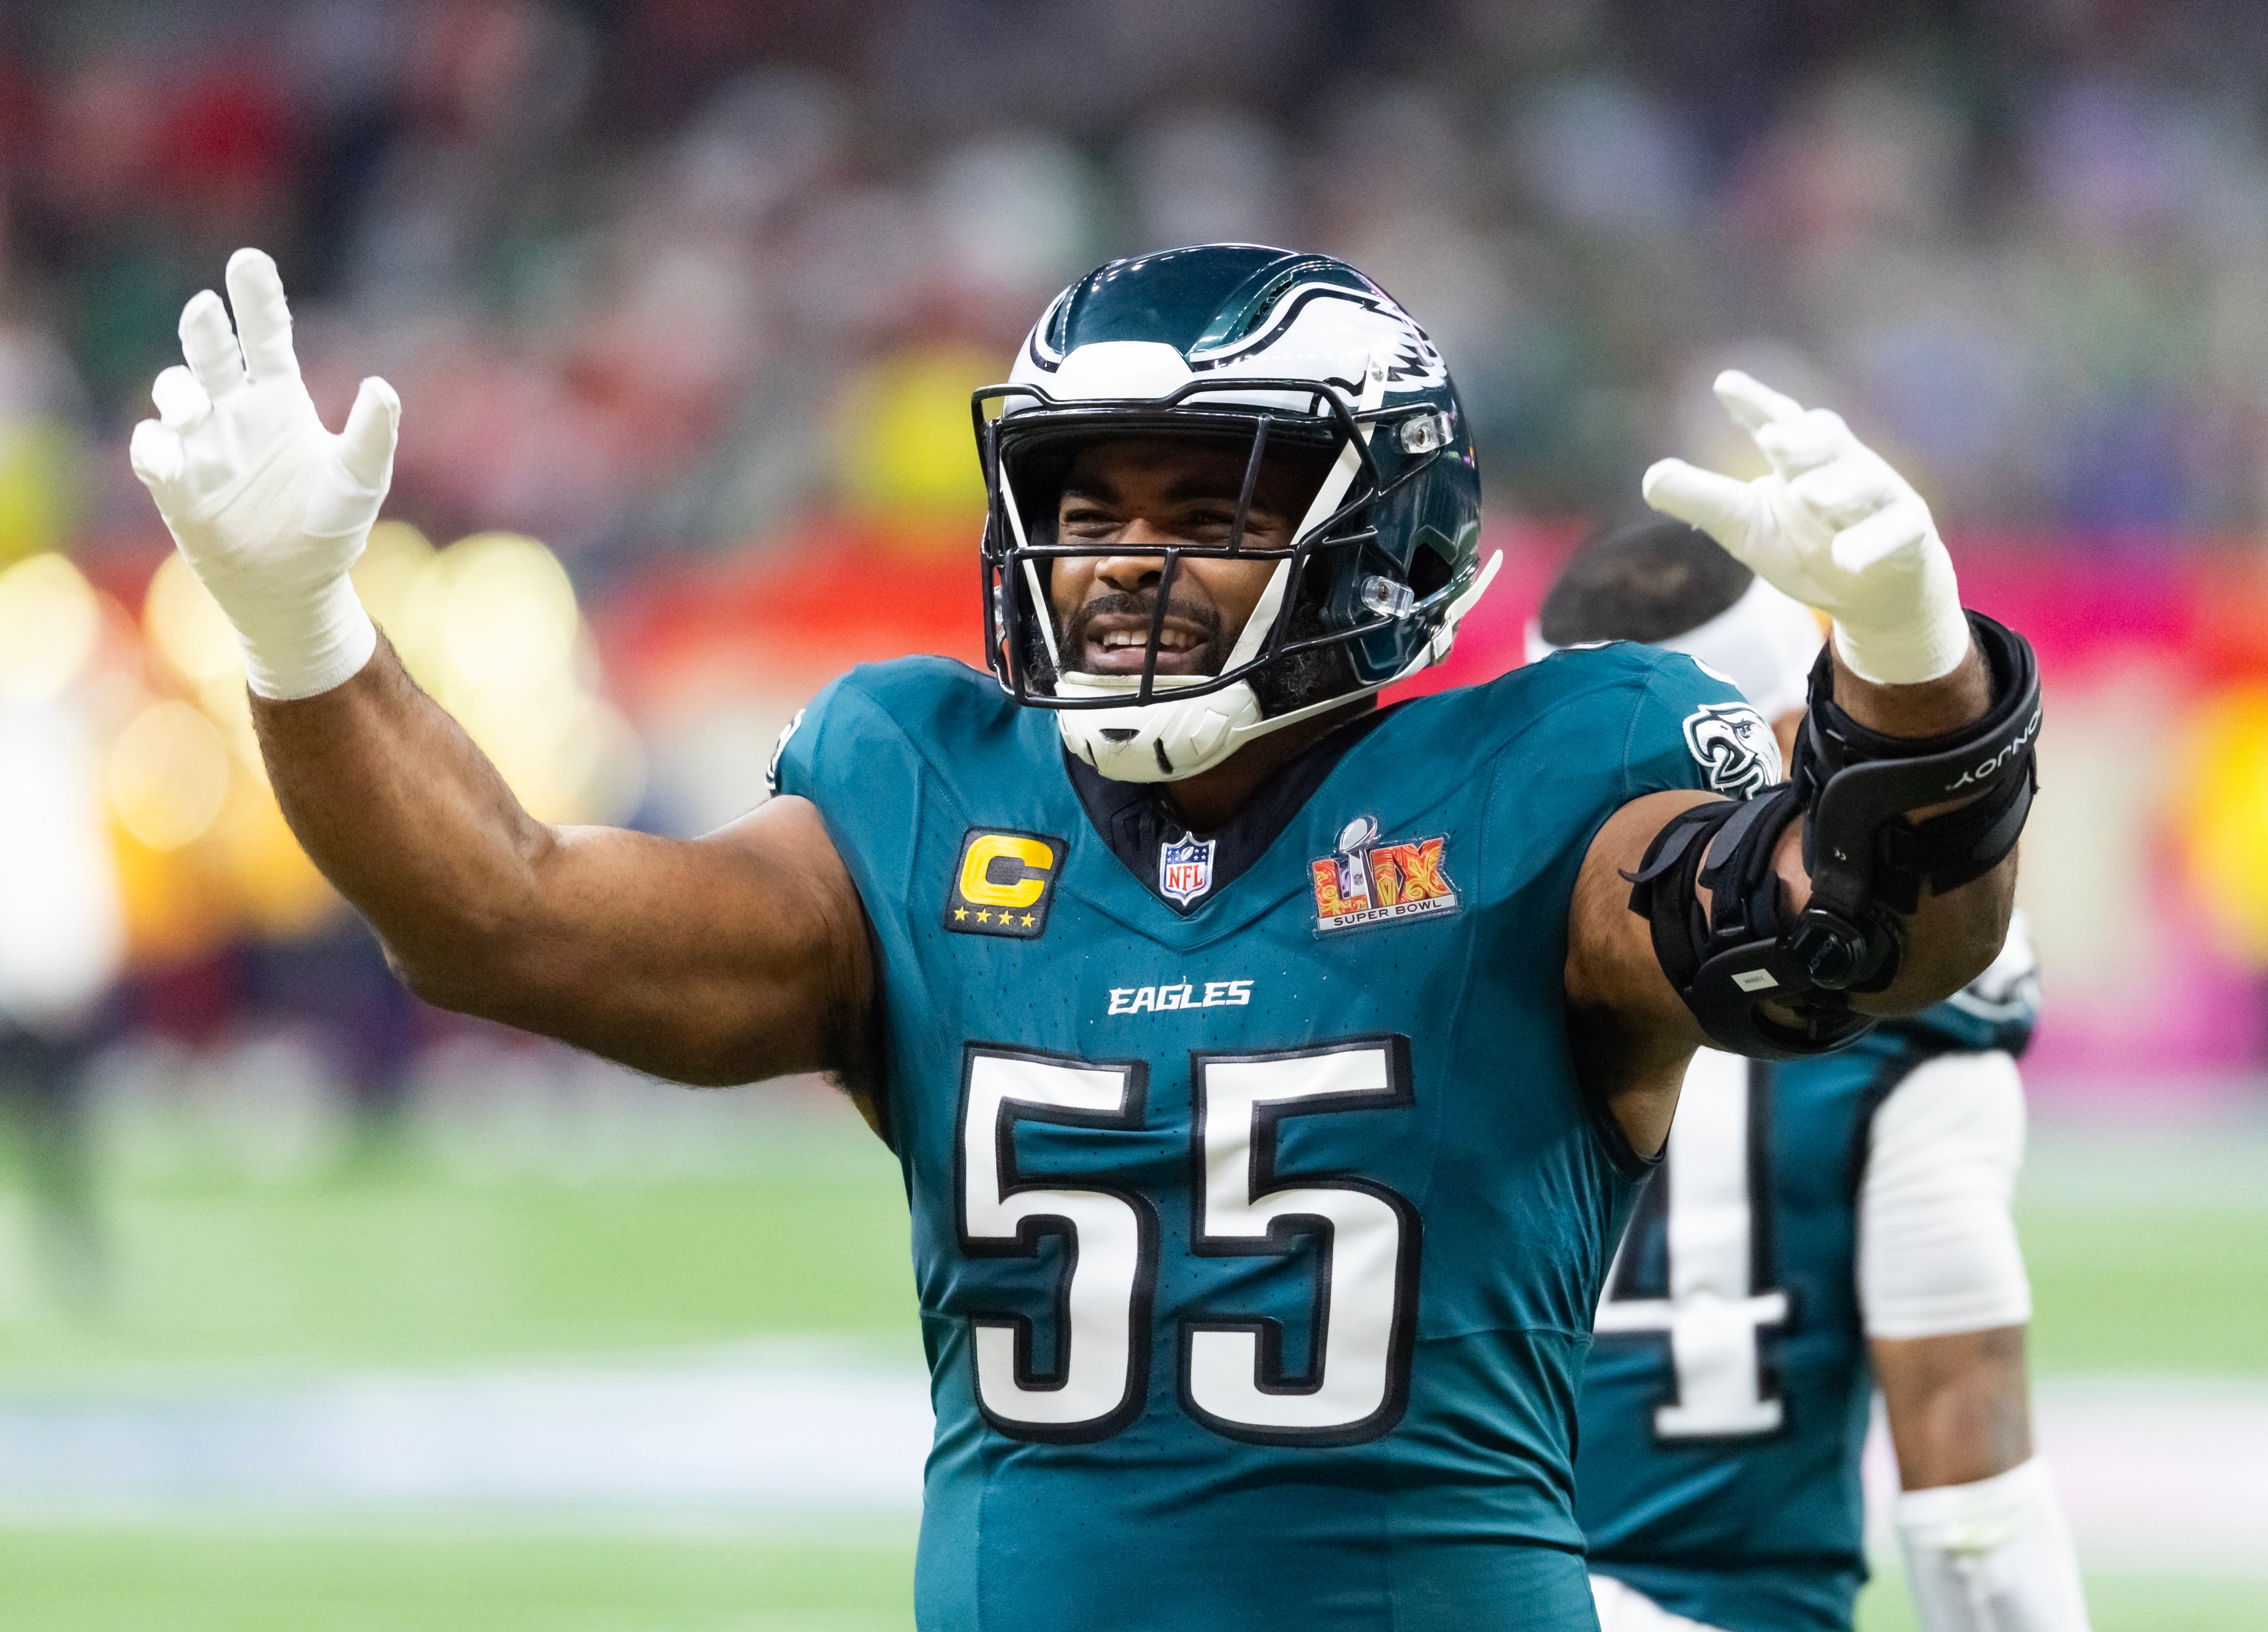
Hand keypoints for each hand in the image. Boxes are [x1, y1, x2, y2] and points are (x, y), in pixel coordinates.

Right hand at [129, 248, 397, 699]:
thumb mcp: (360, 481)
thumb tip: (381, 387)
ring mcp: (202, 444)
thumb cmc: (331, 530)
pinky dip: (155, 445)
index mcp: (281, 402)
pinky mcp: (176, 483)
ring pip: (175, 393)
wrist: (293, 586)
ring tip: (196, 404)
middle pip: (214, 354)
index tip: (248, 262)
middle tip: (206, 307)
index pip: (267, 338)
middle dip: (206, 327)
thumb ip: (372, 436)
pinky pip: (153, 451)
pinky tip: (170, 447)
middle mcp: (236, 412)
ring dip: (178, 389)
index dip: (257, 300)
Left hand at [1641, 370, 1968, 686]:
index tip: (1725, 384)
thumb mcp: (1745, 526)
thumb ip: (1704, 499)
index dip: (1754, 403)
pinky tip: (1846, 558)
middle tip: (1772, 440)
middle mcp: (1843, 467)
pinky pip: (1896, 531)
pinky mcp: (1908, 534)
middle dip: (1803, 437)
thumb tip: (1651, 476)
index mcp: (1799, 460)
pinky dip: (1870, 542)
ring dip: (1836, 486)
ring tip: (1806, 493)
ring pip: (1864, 481)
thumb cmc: (1806, 547)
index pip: (1777, 421)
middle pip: (1828, 437)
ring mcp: (1880, 498)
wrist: (1872, 595)